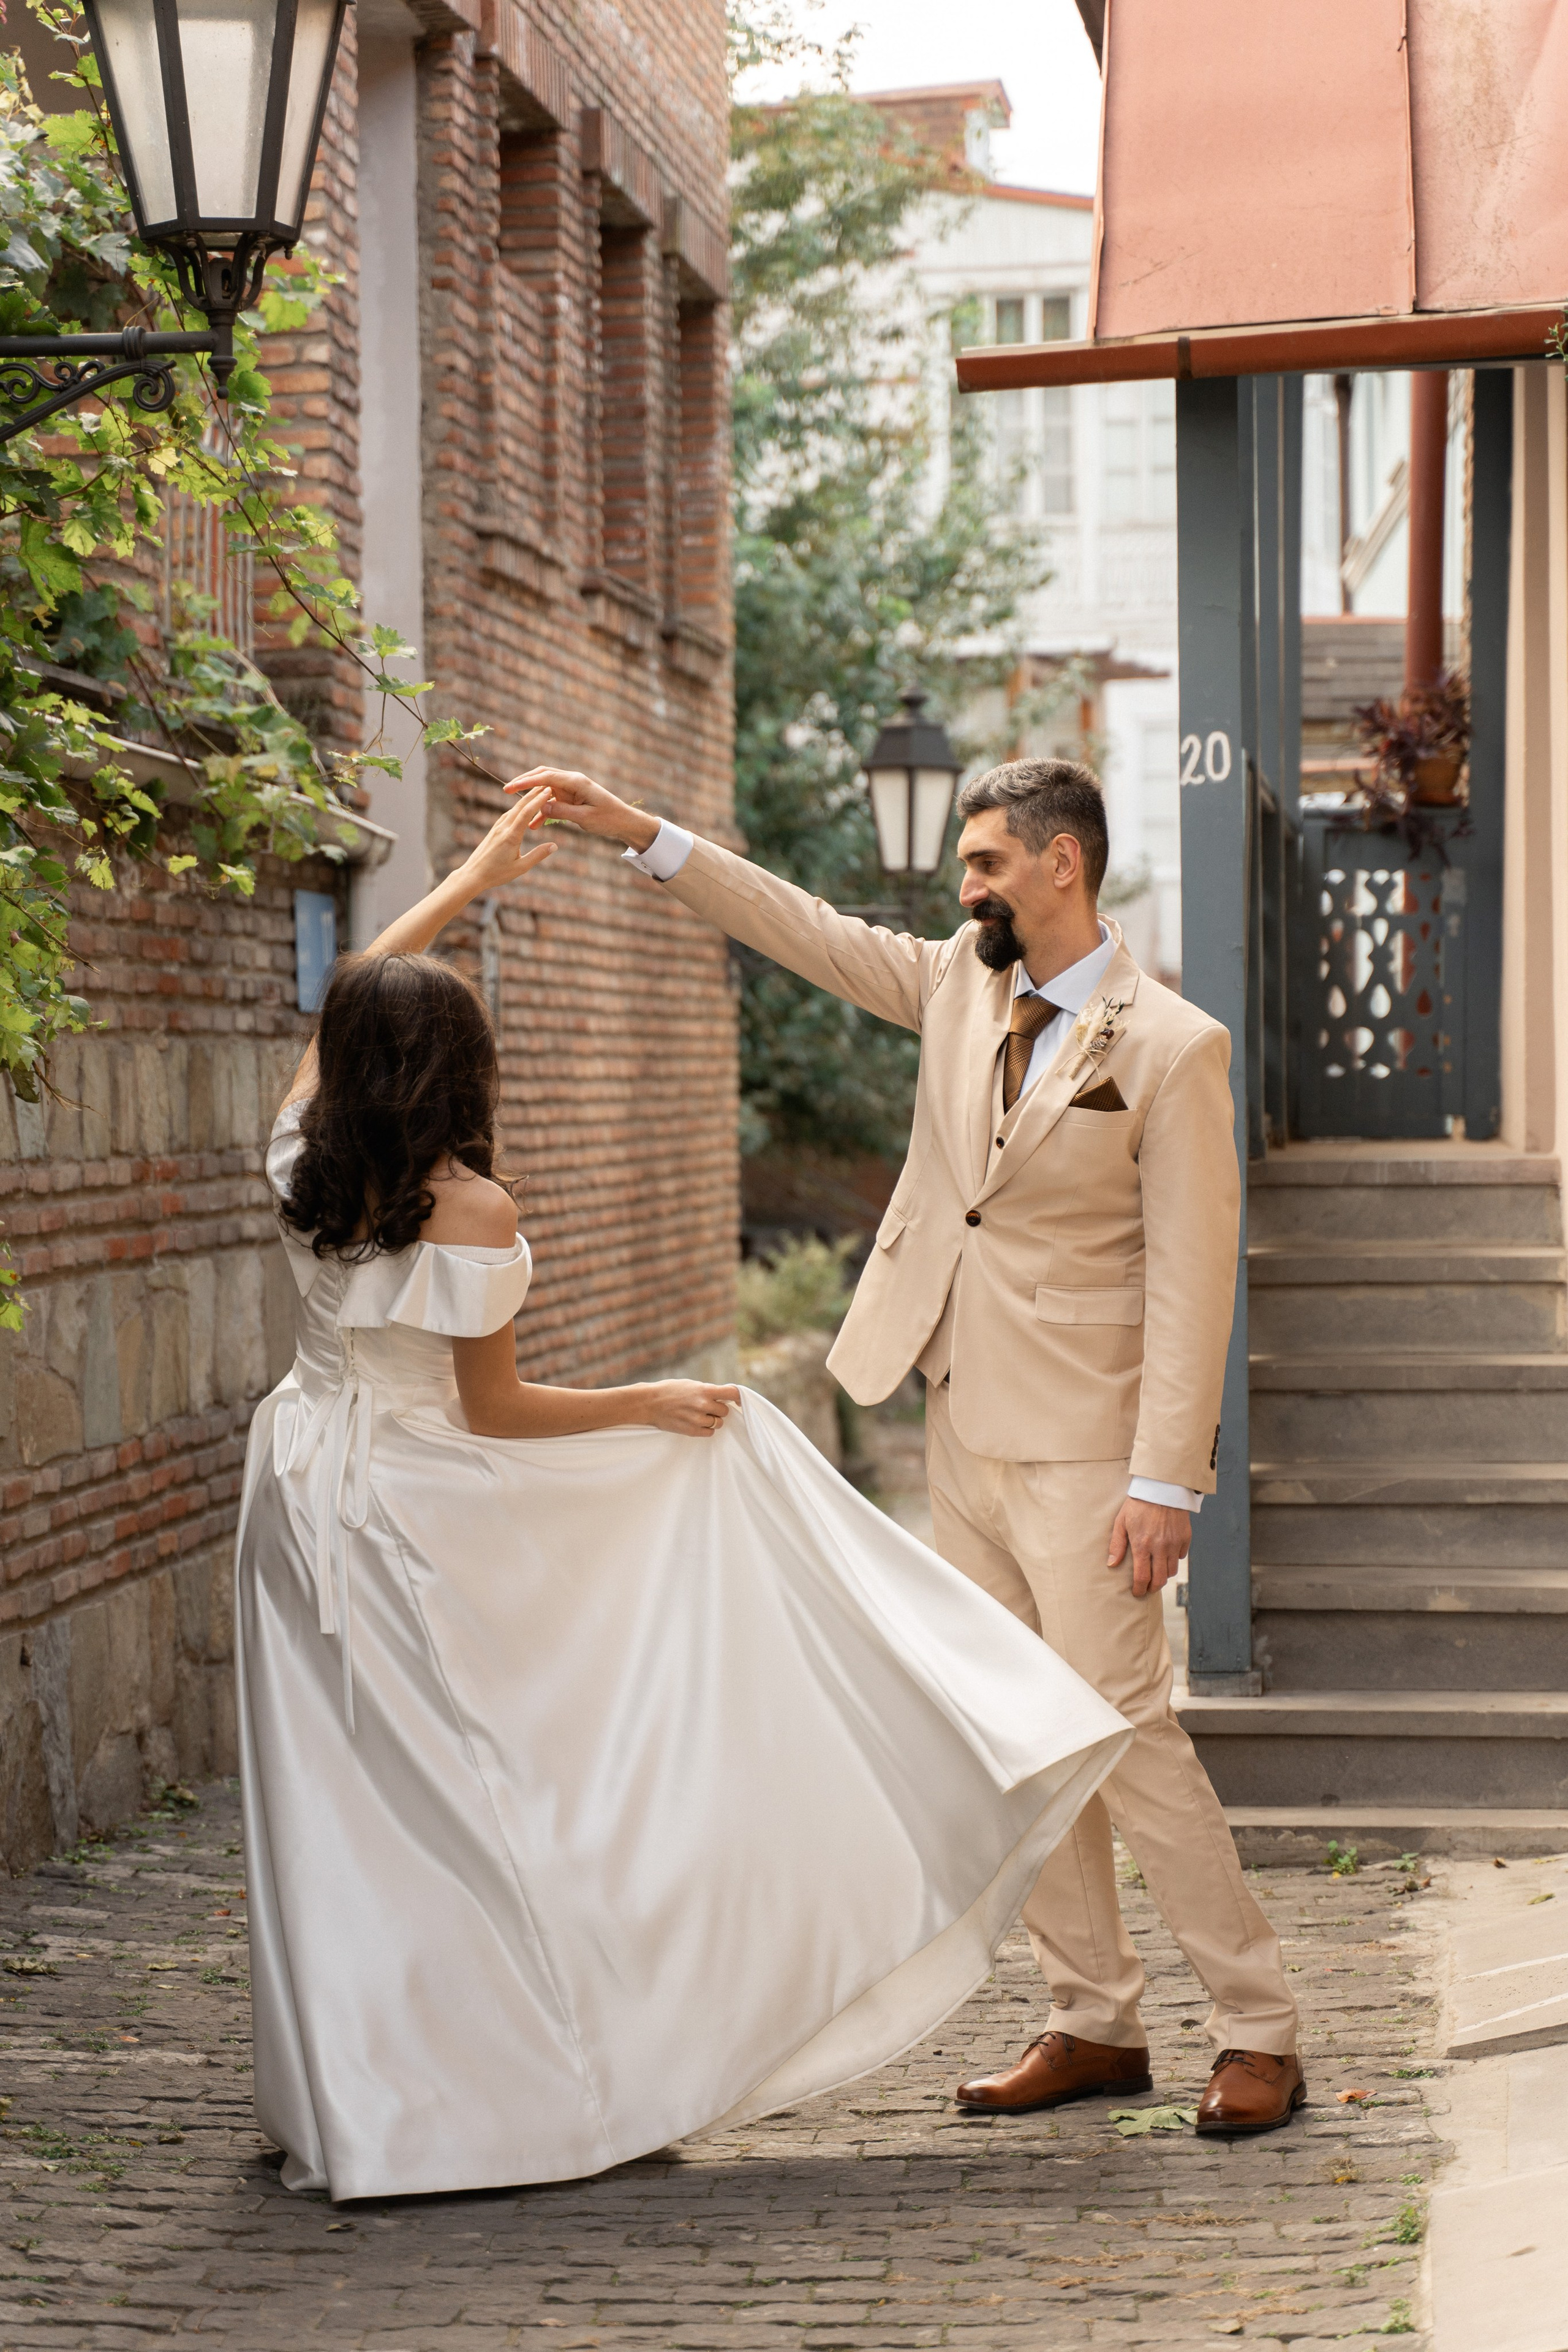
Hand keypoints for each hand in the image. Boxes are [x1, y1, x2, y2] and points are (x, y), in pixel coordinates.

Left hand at [456, 784, 556, 894]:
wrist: (473, 874)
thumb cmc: (497, 874)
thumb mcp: (521, 868)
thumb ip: (538, 855)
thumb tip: (554, 846)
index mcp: (511, 836)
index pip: (527, 813)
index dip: (538, 800)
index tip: (548, 790)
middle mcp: (503, 827)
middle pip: (520, 806)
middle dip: (533, 793)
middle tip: (546, 784)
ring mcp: (497, 827)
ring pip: (514, 809)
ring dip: (526, 799)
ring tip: (537, 791)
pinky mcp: (494, 830)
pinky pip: (508, 815)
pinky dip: (518, 808)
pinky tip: (522, 806)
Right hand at [503, 765, 658, 852]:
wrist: (624, 821)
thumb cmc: (608, 819)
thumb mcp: (585, 819)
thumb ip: (562, 812)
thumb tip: (540, 807)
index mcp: (576, 781)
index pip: (545, 777)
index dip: (526, 782)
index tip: (511, 788)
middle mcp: (572, 781)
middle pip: (542, 776)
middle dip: (524, 783)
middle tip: (506, 790)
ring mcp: (571, 789)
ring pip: (545, 790)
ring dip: (532, 799)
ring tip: (515, 808)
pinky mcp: (572, 798)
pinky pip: (553, 802)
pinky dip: (543, 811)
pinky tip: (534, 825)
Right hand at [640, 1381, 741, 1437]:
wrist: (649, 1403)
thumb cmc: (670, 1391)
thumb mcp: (691, 1385)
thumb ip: (708, 1391)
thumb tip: (724, 1396)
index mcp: (704, 1390)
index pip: (732, 1393)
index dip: (739, 1397)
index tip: (740, 1401)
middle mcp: (703, 1405)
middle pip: (725, 1411)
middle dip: (719, 1409)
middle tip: (708, 1407)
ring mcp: (697, 1419)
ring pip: (718, 1423)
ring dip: (713, 1420)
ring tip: (699, 1415)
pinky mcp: (691, 1431)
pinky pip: (709, 1433)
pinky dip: (706, 1429)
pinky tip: (697, 1423)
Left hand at [1107, 1497, 1189, 1596]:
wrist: (1162, 1487)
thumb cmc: (1138, 1503)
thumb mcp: (1121, 1521)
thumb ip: (1117, 1544)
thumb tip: (1112, 1564)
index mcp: (1142, 1545)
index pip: (1143, 1577)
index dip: (1140, 1589)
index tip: (1137, 1593)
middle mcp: (1160, 1547)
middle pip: (1160, 1579)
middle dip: (1153, 1587)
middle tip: (1147, 1588)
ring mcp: (1174, 1543)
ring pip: (1172, 1571)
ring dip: (1164, 1575)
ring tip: (1157, 1573)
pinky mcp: (1185, 1538)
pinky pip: (1181, 1557)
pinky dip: (1174, 1560)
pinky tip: (1166, 1555)